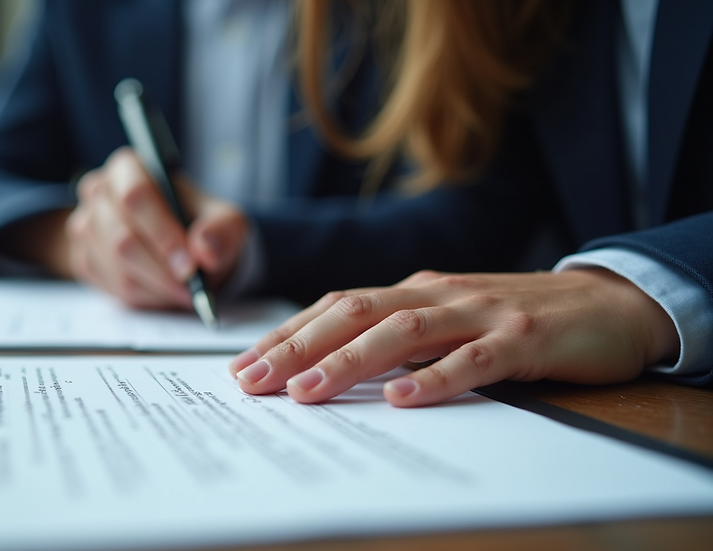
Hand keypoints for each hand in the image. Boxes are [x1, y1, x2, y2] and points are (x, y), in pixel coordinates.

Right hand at [63, 147, 247, 308]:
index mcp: (129, 167)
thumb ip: (222, 230)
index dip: (163, 234)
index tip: (189, 265)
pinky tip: (162, 291)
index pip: (136, 196)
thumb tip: (205, 250)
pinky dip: (143, 297)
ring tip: (183, 291)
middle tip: (191, 287)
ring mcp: (85, 226)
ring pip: (116, 267)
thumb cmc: (199, 224)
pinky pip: (110, 287)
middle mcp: (99, 191)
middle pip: (122, 238)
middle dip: (161, 270)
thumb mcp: (225, 220)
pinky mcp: (83, 259)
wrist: (180, 246)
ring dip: (155, 286)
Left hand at [229, 269, 679, 406]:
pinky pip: (472, 360)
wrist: (607, 303)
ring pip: (403, 332)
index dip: (287, 334)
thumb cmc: (514, 319)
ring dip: (348, 362)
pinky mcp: (522, 339)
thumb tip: (329, 369)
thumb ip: (399, 337)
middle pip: (355, 312)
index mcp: (414, 290)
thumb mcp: (448, 322)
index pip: (335, 306)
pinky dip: (434, 378)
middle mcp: (438, 293)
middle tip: (252, 382)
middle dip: (297, 347)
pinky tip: (401, 399)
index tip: (243, 366)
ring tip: (306, 391)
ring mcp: (480, 312)